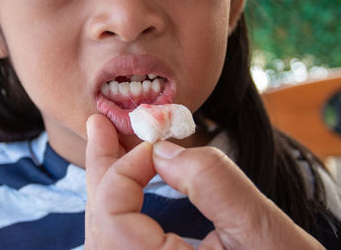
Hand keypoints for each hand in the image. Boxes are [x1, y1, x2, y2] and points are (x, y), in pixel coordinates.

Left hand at [84, 114, 323, 249]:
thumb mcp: (261, 229)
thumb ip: (213, 183)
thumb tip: (162, 149)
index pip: (113, 215)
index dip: (126, 170)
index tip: (155, 142)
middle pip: (102, 222)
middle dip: (103, 167)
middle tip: (100, 126)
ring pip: (108, 230)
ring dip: (109, 180)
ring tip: (108, 143)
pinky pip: (124, 235)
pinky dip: (124, 199)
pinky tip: (129, 176)